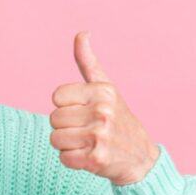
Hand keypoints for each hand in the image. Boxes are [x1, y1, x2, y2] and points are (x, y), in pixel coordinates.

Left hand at [49, 31, 160, 185]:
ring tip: (88, 143)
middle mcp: (102, 111)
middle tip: (87, 131)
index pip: (56, 97)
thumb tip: (81, 33)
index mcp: (102, 91)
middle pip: (54, 119)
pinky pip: (63, 158)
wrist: (142, 159)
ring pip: (55, 139)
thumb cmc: (118, 120)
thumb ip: (88, 62)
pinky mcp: (96, 159)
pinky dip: (73, 161)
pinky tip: (90, 157)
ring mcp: (100, 135)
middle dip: (66, 127)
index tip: (84, 112)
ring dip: (68, 145)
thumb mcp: (106, 88)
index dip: (66, 107)